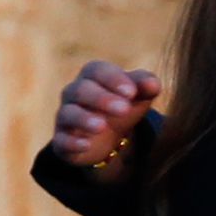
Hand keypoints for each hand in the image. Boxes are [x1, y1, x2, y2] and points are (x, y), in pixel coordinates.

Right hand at [51, 61, 160, 177]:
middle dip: (102, 99)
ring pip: (68, 113)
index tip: (131, 92)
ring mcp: (65, 116)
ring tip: (102, 126)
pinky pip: (61, 139)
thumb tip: (153, 84)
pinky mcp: (62, 140)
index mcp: (93, 75)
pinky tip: (86, 145)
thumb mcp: (138, 95)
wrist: (110, 136)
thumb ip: (146, 85)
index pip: (98, 70)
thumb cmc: (124, 105)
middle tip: (124, 109)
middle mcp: (74, 92)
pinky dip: (72, 142)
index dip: (114, 79)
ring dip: (84, 119)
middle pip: (82, 90)